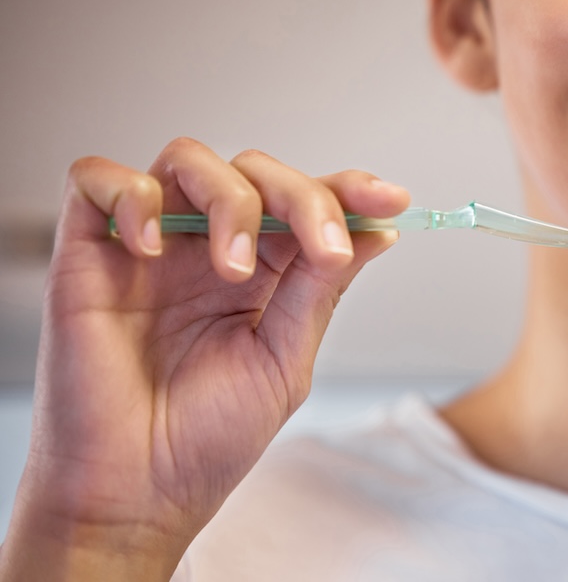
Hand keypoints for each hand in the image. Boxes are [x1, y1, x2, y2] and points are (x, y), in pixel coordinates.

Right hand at [0, 138, 408, 579]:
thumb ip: (319, 288)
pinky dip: (132, 196)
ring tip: (233, 271)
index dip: (348, 190)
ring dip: (230, 199)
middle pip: (255, 172)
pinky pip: (98, 180)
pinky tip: (153, 247)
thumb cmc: (207, 439)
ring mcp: (150, 247)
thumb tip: (376, 231)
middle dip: (301, 196)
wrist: (136, 494)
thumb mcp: (284, 359)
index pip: (304, 205)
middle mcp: (207, 249)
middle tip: (323, 248)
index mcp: (260, 274)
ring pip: (188, 160)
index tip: (391, 199)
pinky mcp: (88, 252)